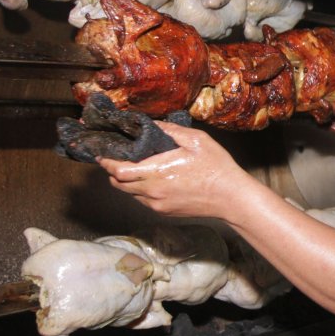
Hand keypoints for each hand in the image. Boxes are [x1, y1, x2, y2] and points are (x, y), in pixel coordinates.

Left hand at [98, 121, 261, 219]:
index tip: (103, 154)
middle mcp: (152, 191)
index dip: (107, 163)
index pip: (119, 171)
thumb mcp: (197, 140)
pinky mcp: (165, 212)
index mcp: (157, 171)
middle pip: (118, 184)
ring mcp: (158, 204)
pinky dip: (140, 190)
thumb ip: (171, 130)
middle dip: (112, 172)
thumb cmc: (216, 168)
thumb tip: (152, 124)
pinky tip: (151, 180)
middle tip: (114, 159)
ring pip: (130, 194)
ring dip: (126, 181)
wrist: (231, 198)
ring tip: (133, 168)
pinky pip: (143, 201)